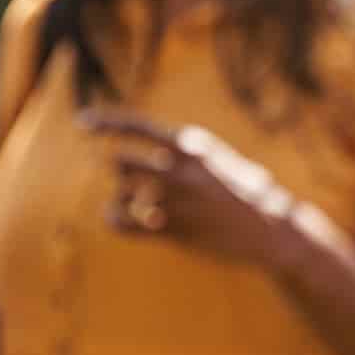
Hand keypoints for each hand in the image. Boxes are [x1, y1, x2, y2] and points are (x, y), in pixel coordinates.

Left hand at [82, 109, 303, 266]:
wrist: (274, 231)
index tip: (80, 123)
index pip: (139, 127)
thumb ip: (186, 154)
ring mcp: (178, 202)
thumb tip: (150, 151)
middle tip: (133, 181)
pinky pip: (126, 224)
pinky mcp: (175, 231)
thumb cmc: (244, 193)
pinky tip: (120, 219)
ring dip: (119, 199)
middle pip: (121, 162)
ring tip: (133, 204)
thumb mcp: (217, 161)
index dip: (106, 123)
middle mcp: (182, 171)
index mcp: (193, 147)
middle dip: (120, 171)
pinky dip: (115, 220)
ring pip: (121, 194)